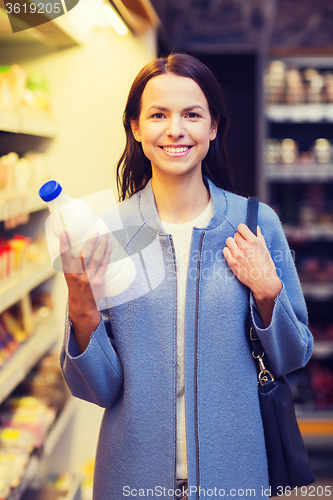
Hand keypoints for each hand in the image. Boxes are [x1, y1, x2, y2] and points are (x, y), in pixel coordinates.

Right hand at [60, 230, 112, 350]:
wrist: (83, 304)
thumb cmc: (76, 284)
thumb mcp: (70, 273)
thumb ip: (72, 260)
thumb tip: (79, 241)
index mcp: (67, 271)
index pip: (63, 255)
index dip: (63, 243)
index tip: (64, 232)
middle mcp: (77, 274)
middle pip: (85, 255)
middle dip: (91, 241)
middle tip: (96, 230)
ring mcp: (88, 278)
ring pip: (97, 258)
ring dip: (102, 245)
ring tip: (106, 235)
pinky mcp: (98, 281)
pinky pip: (104, 265)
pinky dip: (107, 254)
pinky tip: (110, 246)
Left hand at [223, 224, 281, 326]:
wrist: (263, 282)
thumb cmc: (266, 266)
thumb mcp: (265, 249)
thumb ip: (259, 237)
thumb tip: (256, 227)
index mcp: (254, 242)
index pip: (241, 227)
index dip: (242, 229)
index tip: (243, 233)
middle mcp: (244, 247)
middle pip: (235, 235)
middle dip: (239, 239)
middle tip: (243, 245)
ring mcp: (237, 255)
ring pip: (228, 241)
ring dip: (233, 244)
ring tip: (238, 250)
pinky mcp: (231, 262)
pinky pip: (225, 250)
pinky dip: (228, 252)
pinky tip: (234, 256)